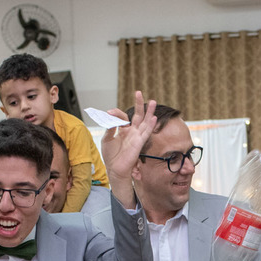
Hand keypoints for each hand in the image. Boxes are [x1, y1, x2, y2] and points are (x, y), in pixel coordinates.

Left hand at [101, 91, 158, 207]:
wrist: (115, 168)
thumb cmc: (111, 155)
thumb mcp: (107, 138)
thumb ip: (110, 127)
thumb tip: (111, 118)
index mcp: (124, 130)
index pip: (123, 117)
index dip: (116, 113)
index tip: (109, 113)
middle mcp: (132, 132)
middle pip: (138, 116)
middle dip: (139, 104)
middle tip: (139, 92)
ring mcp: (137, 137)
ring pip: (145, 122)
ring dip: (149, 112)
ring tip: (153, 102)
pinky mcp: (139, 143)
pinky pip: (146, 133)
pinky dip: (150, 125)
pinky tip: (153, 117)